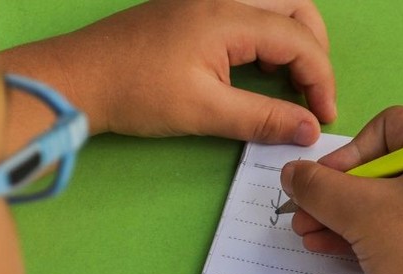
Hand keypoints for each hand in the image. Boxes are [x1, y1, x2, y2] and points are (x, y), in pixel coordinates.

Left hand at [1, 0, 335, 144]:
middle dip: (314, 49)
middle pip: (296, 6)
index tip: (323, 117)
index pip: (299, 39)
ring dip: (293, 37)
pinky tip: (259, 66)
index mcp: (228, 15)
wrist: (79, 78)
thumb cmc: (135, 93)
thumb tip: (307, 131)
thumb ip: (262, 118)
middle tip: (312, 93)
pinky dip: (267, 33)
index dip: (320, 79)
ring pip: (274, 3)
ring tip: (291, 81)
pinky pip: (249, 8)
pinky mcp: (194, 6)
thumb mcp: (204, 111)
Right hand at [280, 106, 402, 273]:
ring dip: (345, 217)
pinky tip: (333, 250)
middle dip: (337, 193)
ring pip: (393, 202)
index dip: (349, 150)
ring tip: (309, 238)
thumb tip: (292, 173)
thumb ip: (317, 186)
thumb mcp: (358, 212)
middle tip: (303, 216)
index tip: (323, 183)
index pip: (391, 125)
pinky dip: (372, 234)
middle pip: (387, 167)